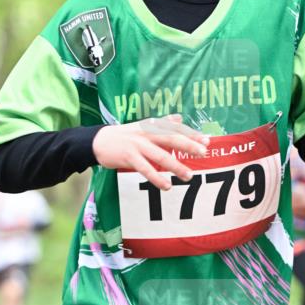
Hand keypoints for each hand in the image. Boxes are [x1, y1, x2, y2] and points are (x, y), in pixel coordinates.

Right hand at [92, 114, 210, 191]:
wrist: (98, 141)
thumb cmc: (123, 135)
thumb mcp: (142, 126)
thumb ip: (162, 123)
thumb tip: (180, 118)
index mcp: (151, 126)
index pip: (174, 129)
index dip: (190, 134)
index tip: (206, 140)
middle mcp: (146, 134)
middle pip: (170, 138)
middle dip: (187, 145)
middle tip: (203, 152)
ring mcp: (137, 145)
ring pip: (160, 156)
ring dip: (175, 166)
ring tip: (188, 176)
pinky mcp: (129, 157)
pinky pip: (146, 169)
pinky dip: (156, 178)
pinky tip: (166, 185)